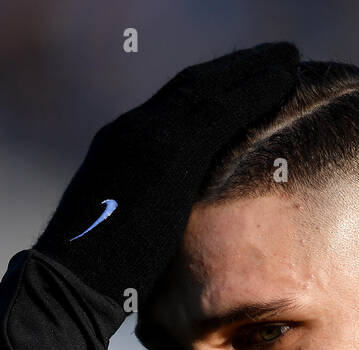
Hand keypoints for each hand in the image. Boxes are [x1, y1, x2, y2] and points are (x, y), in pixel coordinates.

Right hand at [34, 41, 300, 304]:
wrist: (70, 284)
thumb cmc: (95, 282)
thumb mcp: (126, 235)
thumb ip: (149, 218)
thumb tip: (169, 237)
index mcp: (118, 148)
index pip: (172, 107)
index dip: (210, 89)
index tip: (243, 81)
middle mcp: (130, 130)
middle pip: (192, 86)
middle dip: (234, 69)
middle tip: (274, 57)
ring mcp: (147, 136)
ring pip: (210, 87)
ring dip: (253, 68)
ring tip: (288, 57)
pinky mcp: (169, 152)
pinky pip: (223, 108)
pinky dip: (256, 88)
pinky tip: (287, 77)